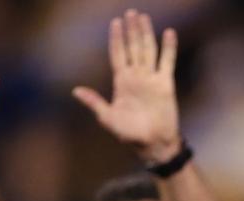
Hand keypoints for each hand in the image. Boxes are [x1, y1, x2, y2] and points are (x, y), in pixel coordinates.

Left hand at [73, 10, 180, 163]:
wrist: (153, 143)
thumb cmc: (129, 134)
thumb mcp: (107, 118)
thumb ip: (94, 102)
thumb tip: (75, 91)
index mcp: (121, 82)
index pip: (117, 54)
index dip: (116, 38)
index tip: (115, 22)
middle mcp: (136, 76)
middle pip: (133, 47)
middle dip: (131, 30)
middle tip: (131, 12)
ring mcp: (151, 78)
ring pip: (148, 50)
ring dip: (146, 33)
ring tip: (144, 17)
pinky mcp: (165, 84)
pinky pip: (167, 61)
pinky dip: (168, 47)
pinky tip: (168, 33)